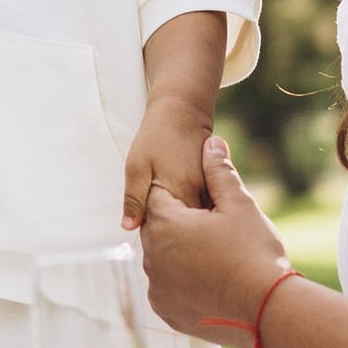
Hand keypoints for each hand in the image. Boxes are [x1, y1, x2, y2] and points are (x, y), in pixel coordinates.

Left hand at [123, 93, 214, 226]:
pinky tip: (185, 212)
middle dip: (172, 233)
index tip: (148, 226)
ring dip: (187, 228)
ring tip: (172, 219)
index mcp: (179, 192)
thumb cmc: (156, 138)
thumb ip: (134, 199)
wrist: (183, 114)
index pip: (168, 229)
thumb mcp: (136, 167)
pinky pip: (208, 216)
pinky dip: (197, 219)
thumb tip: (129, 226)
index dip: (156, 232)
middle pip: (187, 230)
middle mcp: (200, 196)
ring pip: (200, 224)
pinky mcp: (218, 191)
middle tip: (159, 223)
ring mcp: (212, 194)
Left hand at [138, 133, 286, 347]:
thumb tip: (211, 142)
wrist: (268, 311)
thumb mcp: (239, 205)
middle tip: (211, 228)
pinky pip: (167, 288)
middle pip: (159, 229)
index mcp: (165, 225)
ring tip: (214, 255)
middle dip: (180, 224)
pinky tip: (208, 278)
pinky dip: (182, 281)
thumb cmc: (254, 253)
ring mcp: (157, 289)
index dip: (182, 195)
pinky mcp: (167, 312)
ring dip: (179, 253)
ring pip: (162, 260)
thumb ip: (220, 172)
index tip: (202, 202)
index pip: (159, 196)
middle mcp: (152, 258)